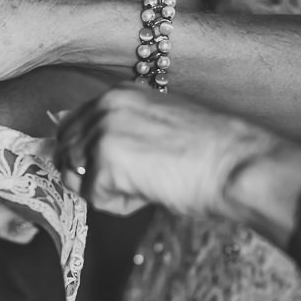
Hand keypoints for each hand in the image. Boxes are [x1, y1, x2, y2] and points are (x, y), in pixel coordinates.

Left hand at [55, 85, 275, 218]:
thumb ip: (116, 131)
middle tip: (136, 178)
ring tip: (148, 182)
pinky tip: (151, 192)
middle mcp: (104, 106)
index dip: (84, 155)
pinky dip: (121, 206)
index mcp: (117, 94)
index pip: (70, 126)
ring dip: (108, 190)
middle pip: (65, 152)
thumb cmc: (206, 152)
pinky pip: (95, 199)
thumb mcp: (154, 126)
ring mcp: (102, 132)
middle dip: (90, 174)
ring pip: (77, 177)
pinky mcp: (105, 162)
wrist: (235, 164)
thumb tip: (74, 154)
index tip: (114, 167)